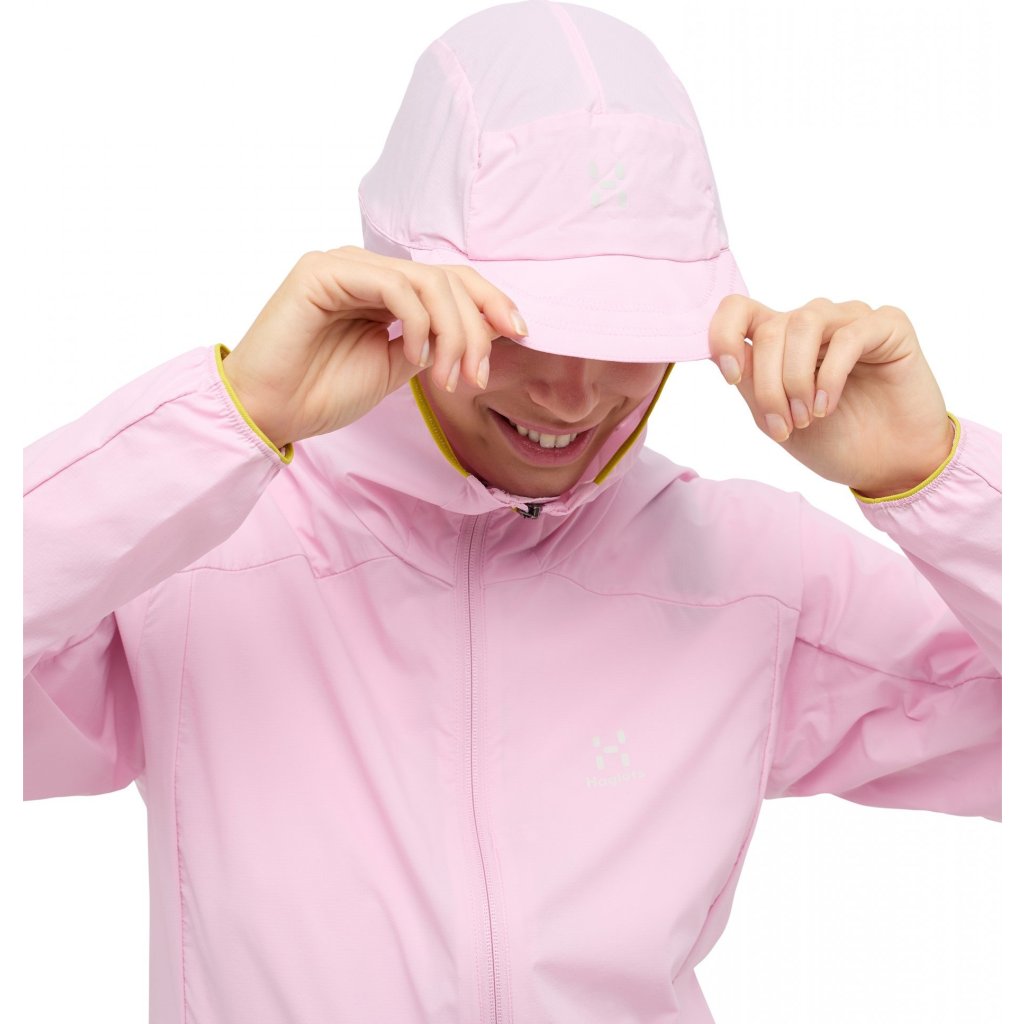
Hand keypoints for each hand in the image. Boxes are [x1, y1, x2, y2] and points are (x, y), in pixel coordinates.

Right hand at [221, 246, 527, 448]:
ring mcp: (345, 266)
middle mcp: (367, 269)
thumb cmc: (324, 392)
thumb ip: (432, 342)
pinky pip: (394, 285)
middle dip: (476, 328)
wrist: (271, 412)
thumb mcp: (397, 367)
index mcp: (384, 288)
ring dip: (453, 332)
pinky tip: (416, 357)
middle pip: (447, 278)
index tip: (520, 333)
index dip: (490, 301)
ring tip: (449, 378)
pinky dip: (419, 323)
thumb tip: (480, 333)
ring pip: (427, 281)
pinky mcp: (323, 272)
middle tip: (477, 376)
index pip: (450, 280)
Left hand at [708, 296, 955, 495]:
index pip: (739, 309)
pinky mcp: (888, 326)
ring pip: (804, 323)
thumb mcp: (775, 419)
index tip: (731, 378)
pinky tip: (828, 405)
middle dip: (769, 384)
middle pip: (770, 328)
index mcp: (781, 341)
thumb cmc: (833, 441)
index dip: (724, 335)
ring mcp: (850, 320)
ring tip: (808, 416)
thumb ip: (751, 383)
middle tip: (785, 425)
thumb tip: (725, 352)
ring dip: (797, 377)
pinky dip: (830, 375)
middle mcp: (813, 324)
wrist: (887, 466)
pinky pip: (849, 335)